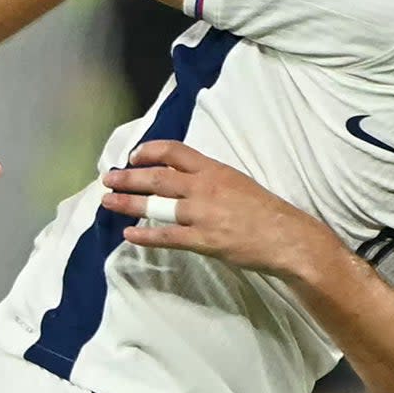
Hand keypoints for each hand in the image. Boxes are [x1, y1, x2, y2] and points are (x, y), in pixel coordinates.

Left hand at [100, 140, 331, 277]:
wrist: (286, 237)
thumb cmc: (265, 210)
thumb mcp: (238, 181)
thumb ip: (211, 179)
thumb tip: (185, 179)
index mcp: (215, 170)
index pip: (175, 152)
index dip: (150, 152)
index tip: (134, 157)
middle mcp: (205, 188)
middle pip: (158, 178)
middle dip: (129, 177)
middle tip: (108, 178)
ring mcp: (202, 215)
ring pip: (156, 206)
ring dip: (128, 203)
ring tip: (108, 202)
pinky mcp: (203, 240)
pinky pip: (167, 237)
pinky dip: (145, 236)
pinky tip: (129, 235)